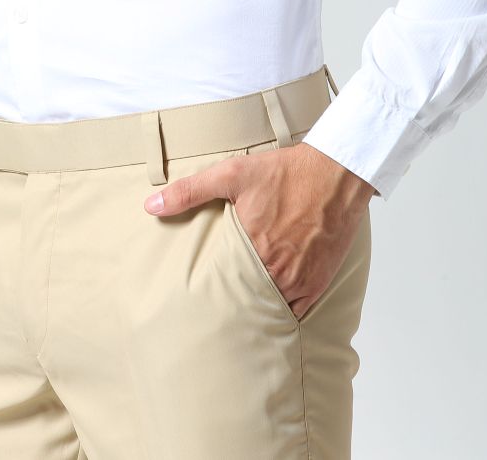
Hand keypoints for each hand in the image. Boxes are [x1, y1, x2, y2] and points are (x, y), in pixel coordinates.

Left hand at [144, 142, 375, 318]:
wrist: (335, 172)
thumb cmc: (285, 172)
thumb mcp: (233, 174)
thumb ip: (190, 191)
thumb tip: (152, 206)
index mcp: (252, 248)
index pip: (223, 288)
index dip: (211, 296)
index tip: (199, 301)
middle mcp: (277, 271)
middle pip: (247, 302)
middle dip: (233, 306)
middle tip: (216, 314)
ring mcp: (301, 280)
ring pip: (272, 309)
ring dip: (258, 308)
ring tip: (242, 312)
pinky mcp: (320, 281)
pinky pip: (298, 309)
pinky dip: (285, 309)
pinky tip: (272, 305)